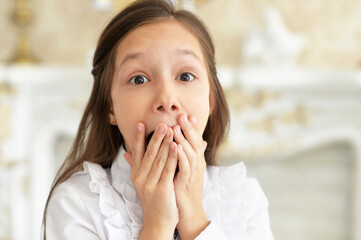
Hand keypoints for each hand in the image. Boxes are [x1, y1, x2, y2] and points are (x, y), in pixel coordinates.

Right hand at [127, 122, 178, 237]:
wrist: (158, 222)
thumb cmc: (153, 199)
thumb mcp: (142, 183)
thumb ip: (136, 166)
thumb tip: (126, 152)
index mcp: (136, 175)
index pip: (136, 152)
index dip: (138, 138)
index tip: (140, 123)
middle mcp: (140, 178)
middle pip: (148, 153)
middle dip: (155, 137)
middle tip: (162, 122)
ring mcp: (150, 184)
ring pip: (158, 159)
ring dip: (165, 143)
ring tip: (171, 129)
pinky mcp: (161, 190)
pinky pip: (167, 170)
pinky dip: (172, 156)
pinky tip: (176, 146)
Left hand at [172, 114, 209, 239]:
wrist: (187, 212)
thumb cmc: (182, 189)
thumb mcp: (181, 170)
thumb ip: (179, 156)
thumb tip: (176, 143)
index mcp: (195, 161)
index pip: (194, 140)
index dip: (191, 128)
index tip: (185, 114)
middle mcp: (196, 165)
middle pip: (195, 143)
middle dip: (188, 128)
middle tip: (182, 114)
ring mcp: (193, 173)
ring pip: (190, 152)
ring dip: (184, 139)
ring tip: (176, 127)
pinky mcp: (187, 182)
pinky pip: (186, 167)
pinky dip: (182, 156)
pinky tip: (176, 147)